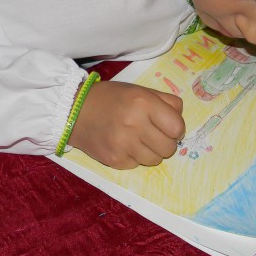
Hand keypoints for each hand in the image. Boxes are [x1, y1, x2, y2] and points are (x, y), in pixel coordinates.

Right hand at [68, 81, 184, 168]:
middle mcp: (135, 124)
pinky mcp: (115, 160)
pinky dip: (135, 157)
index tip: (168, 126)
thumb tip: (180, 124)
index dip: (176, 128)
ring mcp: (124, 145)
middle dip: (166, 142)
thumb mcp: (140, 90)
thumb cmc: (112, 99)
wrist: (75, 112)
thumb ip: (166, 102)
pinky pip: (138, 165)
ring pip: (156, 160)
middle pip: (169, 148)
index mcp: (144, 103)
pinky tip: (124, 145)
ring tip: (139, 139)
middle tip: (155, 134)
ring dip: (152, 152)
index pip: (177, 128)